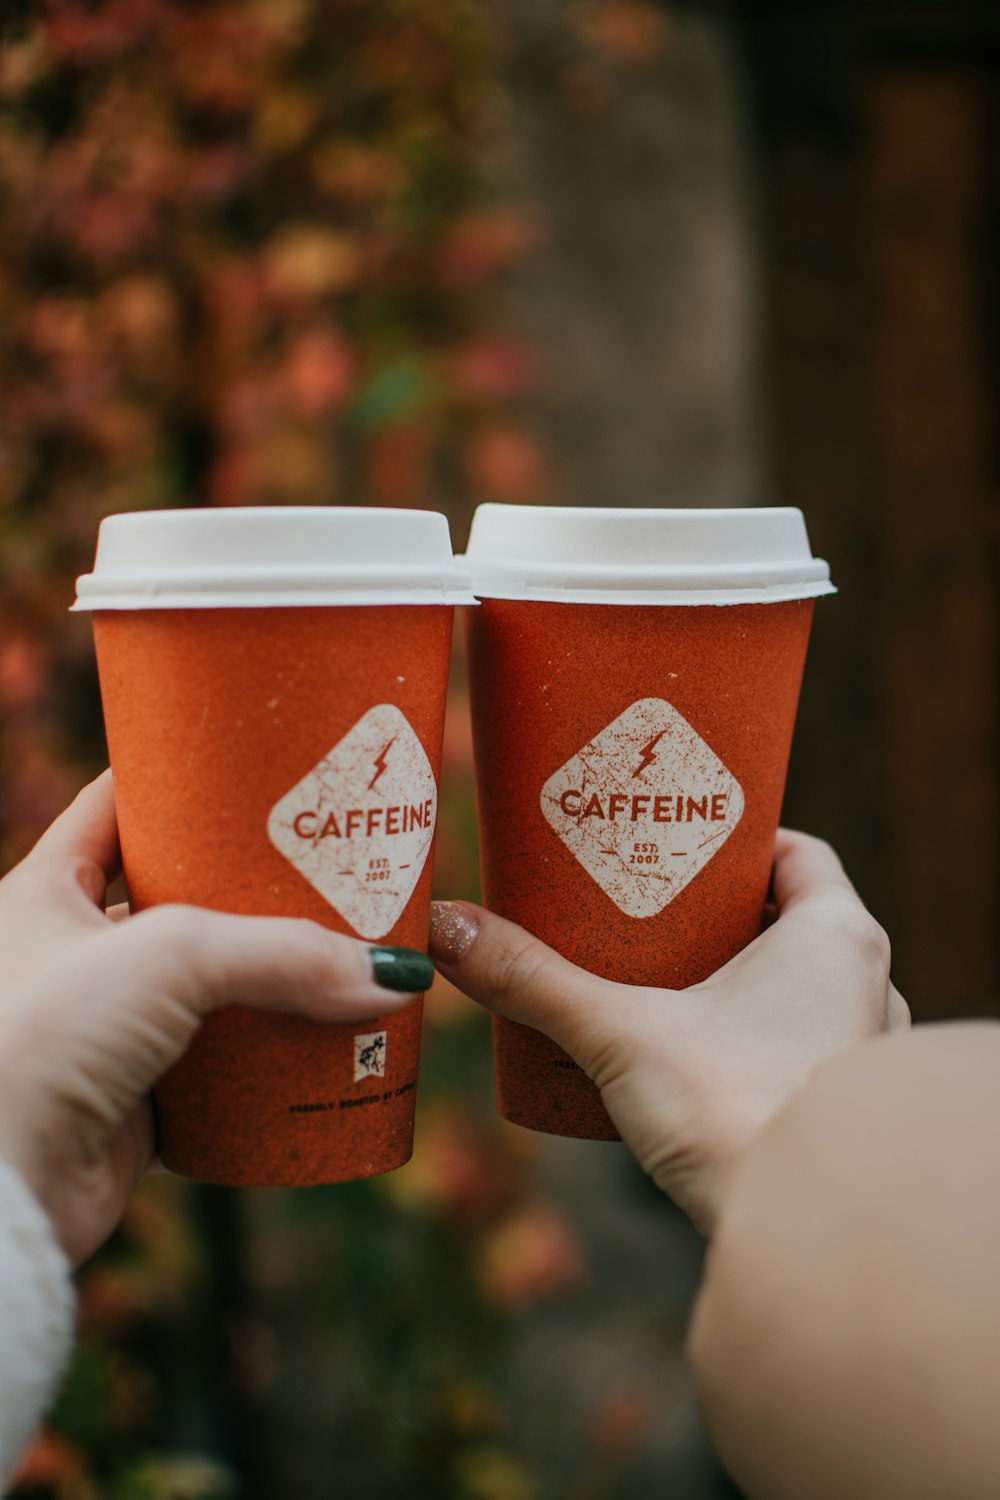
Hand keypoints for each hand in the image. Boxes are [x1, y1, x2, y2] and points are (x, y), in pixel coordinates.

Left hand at [0, 772, 430, 1265]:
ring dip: (270, 979)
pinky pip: (217, 1069)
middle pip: (181, 901)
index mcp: (44, 892)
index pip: (116, 807)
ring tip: (344, 953)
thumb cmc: (44, 1039)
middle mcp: (69, 955)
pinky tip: (319, 1043)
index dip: (181, 781)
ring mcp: (103, 1031)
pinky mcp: (133, 1103)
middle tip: (330, 868)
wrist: (2, 1195)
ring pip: (206, 990)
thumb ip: (286, 954)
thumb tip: (393, 978)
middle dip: (255, 889)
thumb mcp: (173, 958)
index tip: (255, 767)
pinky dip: (265, 1060)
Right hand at [430, 830, 907, 1234]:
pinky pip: (798, 1043)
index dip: (735, 840)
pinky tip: (693, 1053)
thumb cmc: (735, 1113)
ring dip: (738, 976)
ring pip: (797, 984)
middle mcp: (867, 983)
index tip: (675, 844)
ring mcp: (861, 1050)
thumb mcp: (617, 1032)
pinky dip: (752, 1035)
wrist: (800, 1238)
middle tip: (645, 909)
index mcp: (836, 934)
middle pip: (789, 916)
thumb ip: (532, 980)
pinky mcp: (839, 1109)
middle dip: (716, 912)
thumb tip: (444, 929)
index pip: (793, 851)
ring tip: (660, 979)